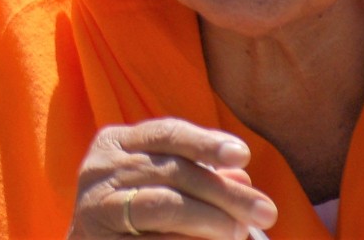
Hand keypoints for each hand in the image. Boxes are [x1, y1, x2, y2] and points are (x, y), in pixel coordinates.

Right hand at [67, 118, 277, 238]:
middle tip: (266, 212)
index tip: (244, 155)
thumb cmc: (133, 212)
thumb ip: (197, 176)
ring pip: (164, 205)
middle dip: (224, 192)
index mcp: (114, 143)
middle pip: (172, 171)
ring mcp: (96, 207)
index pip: (166, 134)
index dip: (206, 143)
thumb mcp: (160, 184)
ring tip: (239, 233)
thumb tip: (241, 175)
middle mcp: (100, 169)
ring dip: (210, 219)